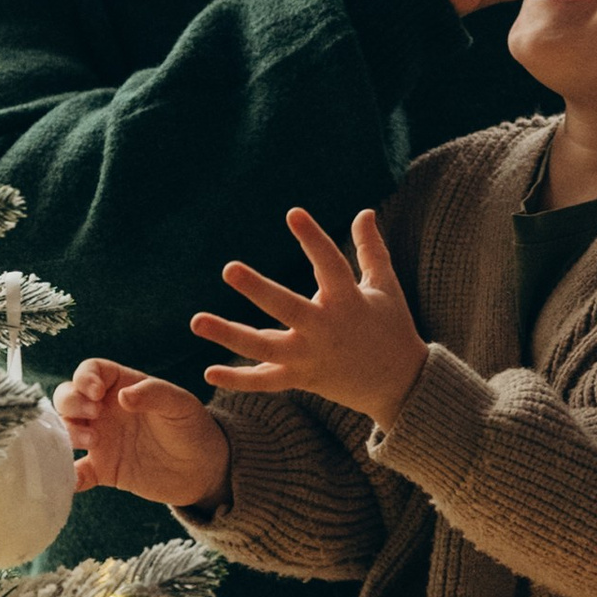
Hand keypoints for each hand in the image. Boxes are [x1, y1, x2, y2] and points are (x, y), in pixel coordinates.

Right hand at [57, 358, 231, 512]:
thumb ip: (154, 394)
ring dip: (68, 432)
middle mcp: (105, 410)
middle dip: (70, 403)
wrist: (203, 469)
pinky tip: (74, 480)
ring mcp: (101, 440)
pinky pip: (76, 472)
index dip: (84, 377)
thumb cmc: (193, 427)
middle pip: (68, 397)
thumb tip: (123, 395)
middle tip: (91, 414)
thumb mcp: (180, 405)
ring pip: (65, 429)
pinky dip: (69, 476)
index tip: (96, 392)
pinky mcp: (103, 470)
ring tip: (93, 441)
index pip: (90, 371)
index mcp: (122, 387)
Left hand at [191, 205, 426, 423]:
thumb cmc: (391, 327)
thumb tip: (364, 211)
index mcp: (349, 301)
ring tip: (196, 320)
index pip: (331, 264)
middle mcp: (326, 329)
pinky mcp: (302, 378)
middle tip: (229, 269)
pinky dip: (238, 379)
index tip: (293, 213)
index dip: (313, 239)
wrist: (400, 385)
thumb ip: (371, 249)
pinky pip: (266, 381)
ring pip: (265, 347)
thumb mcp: (385, 286)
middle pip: (288, 308)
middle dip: (258, 290)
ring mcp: (311, 357)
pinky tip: (208, 370)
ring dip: (229, 336)